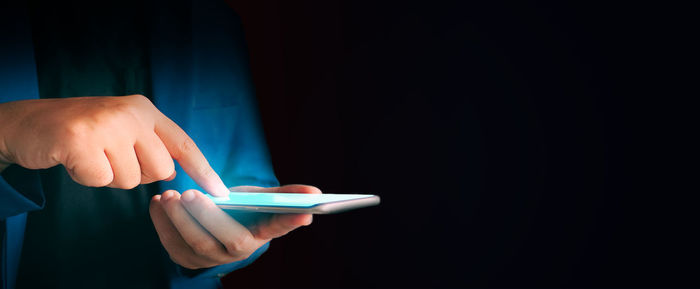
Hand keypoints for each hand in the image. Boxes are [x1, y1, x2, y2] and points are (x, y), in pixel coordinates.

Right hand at [0, 95, 227, 195]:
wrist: (28, 124)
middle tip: (110, 157)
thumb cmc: (81, 132)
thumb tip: (173, 173)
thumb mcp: (122, 128)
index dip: (204, 170)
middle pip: (160, 170)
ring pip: (131, 180)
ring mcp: (106, 125)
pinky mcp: (81, 140)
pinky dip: (87, 178)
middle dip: (137, 174)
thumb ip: (150, 145)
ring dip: (110, 177)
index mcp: (145, 109)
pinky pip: (102, 181)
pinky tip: (75, 160)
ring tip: (91, 155)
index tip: (221, 193)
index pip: (184, 144)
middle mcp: (131, 112)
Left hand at [149, 184, 320, 268]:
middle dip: (208, 216)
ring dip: (179, 220)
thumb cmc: (241, 207)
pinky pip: (172, 245)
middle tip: (190, 194)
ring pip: (195, 244)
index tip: (304, 211)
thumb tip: (314, 192)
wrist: (213, 222)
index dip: (289, 221)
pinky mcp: (187, 260)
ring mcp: (212, 259)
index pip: (279, 228)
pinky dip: (162, 223)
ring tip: (169, 196)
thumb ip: (283, 194)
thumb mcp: (259, 197)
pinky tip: (158, 203)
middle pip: (228, 239)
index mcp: (262, 233)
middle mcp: (240, 251)